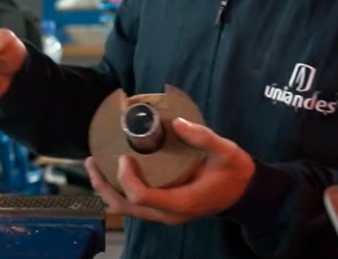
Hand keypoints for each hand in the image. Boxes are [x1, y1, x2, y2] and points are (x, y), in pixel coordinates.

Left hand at [86, 118, 255, 224]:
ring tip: (93, 165)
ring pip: (125, 209)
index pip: (141, 197)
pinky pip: (133, 205)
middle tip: (91, 161)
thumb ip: (204, 138)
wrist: (245, 192)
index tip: (123, 156)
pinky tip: (110, 172)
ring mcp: (164, 215)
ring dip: (106, 189)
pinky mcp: (162, 209)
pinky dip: (117, 190)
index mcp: (181, 203)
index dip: (126, 178)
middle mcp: (168, 214)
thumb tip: (178, 122)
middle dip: (103, 185)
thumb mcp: (226, 152)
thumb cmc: (235, 173)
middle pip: (125, 207)